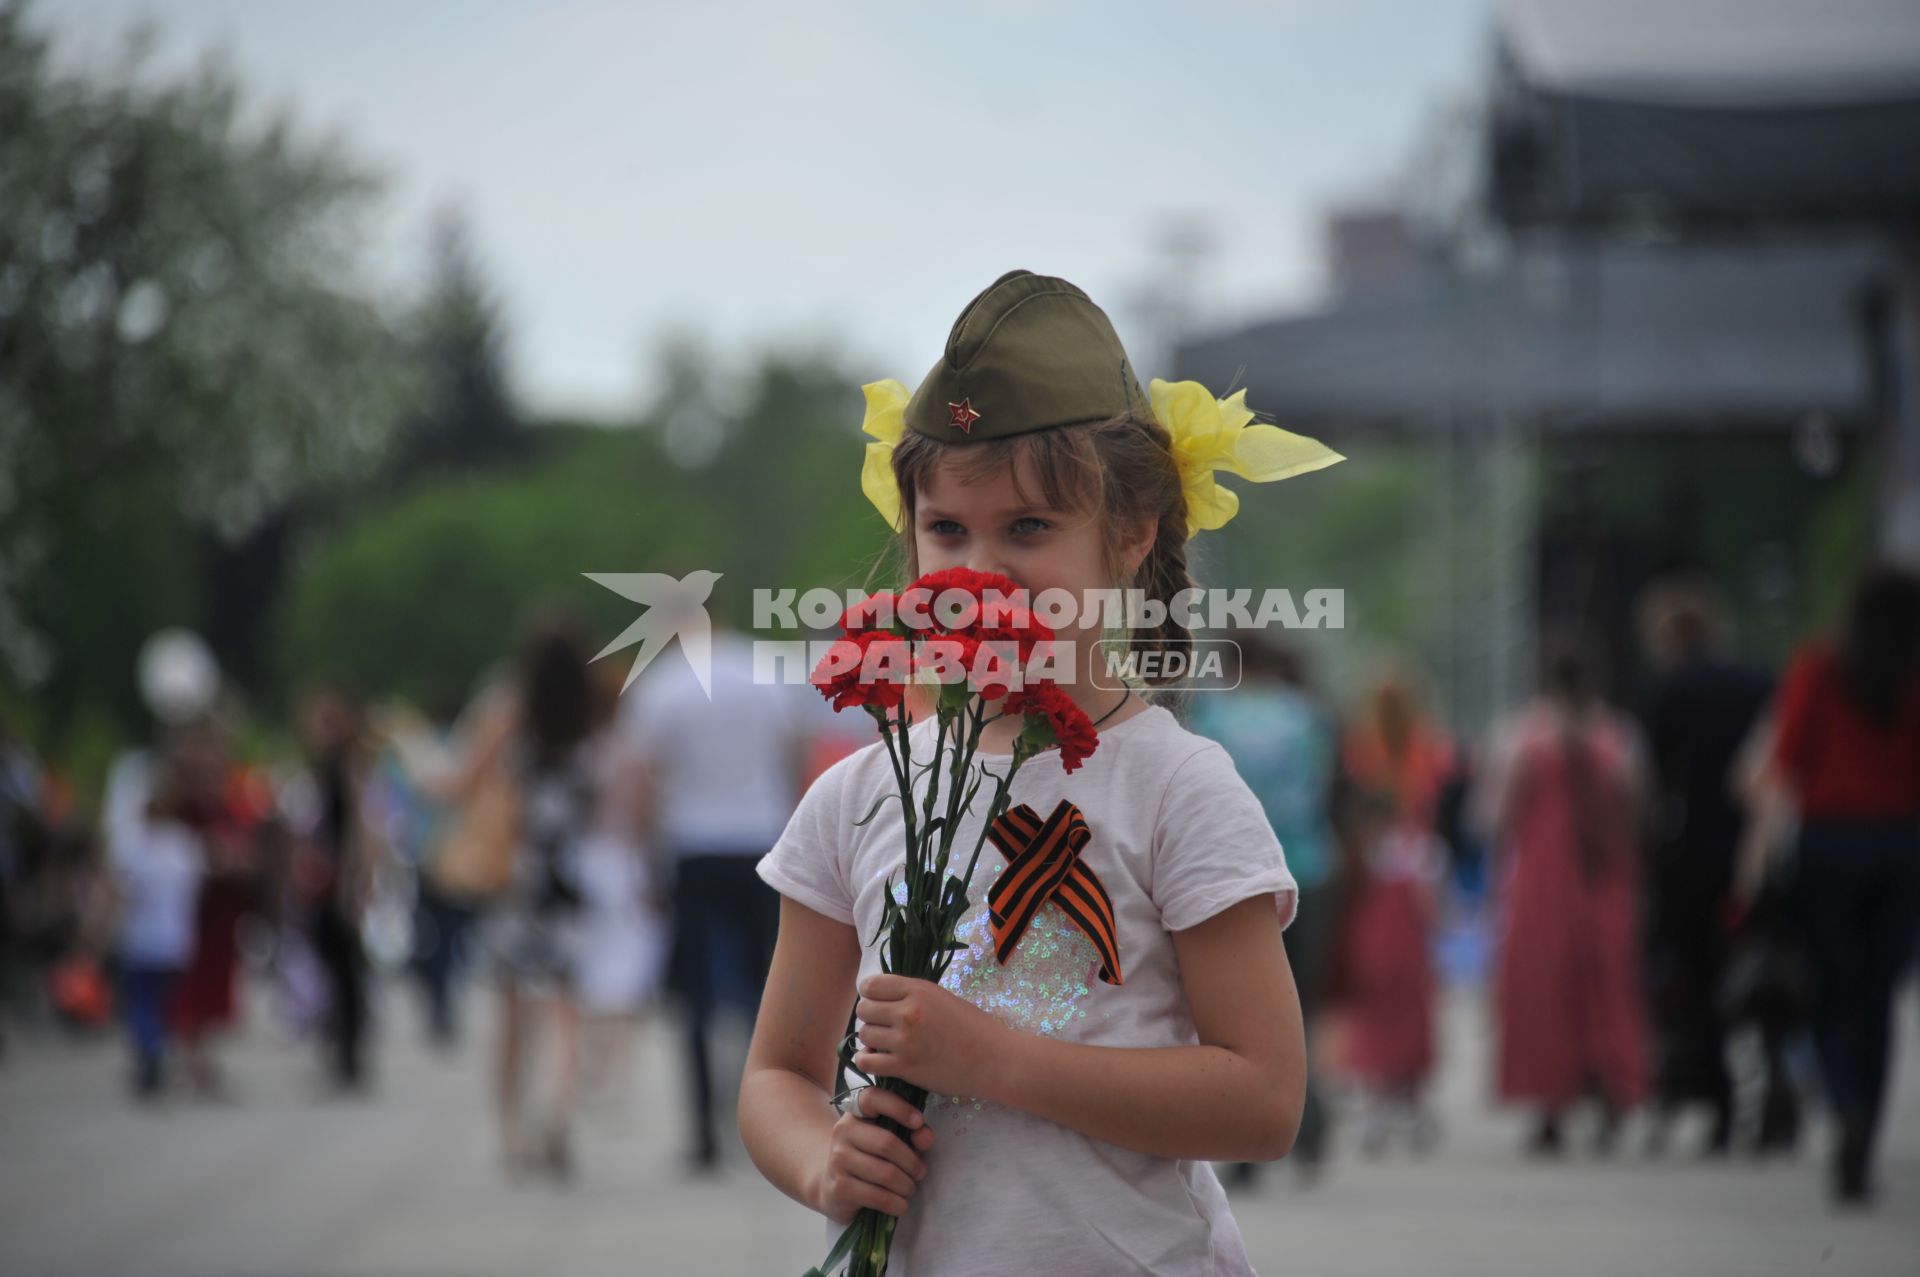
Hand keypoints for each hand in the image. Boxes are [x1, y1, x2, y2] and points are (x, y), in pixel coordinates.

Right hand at [814, 1086, 936, 1224]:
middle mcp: (842, 1132)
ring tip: (910, 1188)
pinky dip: (897, 1203)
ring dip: (907, 1185)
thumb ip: (913, 1133)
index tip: (919, 1122)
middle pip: (887, 1143)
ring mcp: (837, 1160)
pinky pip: (878, 1196)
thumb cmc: (869, 1158)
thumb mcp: (892, 1140)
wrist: (831, 1186)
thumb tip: (925, 1135)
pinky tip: (900, 1204)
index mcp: (855, 1113)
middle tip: (920, 1173)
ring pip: (886, 1173)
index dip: (898, 1107)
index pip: (872, 1098)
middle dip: (912, 1162)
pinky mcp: (839, 1188)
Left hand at [853, 972, 1009, 1098]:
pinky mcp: (904, 1067)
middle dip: (870, 1017)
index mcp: (918, 990)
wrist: (994, 1059)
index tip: (877, 1003)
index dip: (870, 994)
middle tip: (883, 1025)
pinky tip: (879, 1059)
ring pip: (864, 1034)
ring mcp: (904, 1040)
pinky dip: (867, 1060)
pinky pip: (866, 1061)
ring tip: (886, 1044)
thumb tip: (882, 998)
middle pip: (863, 1009)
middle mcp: (908, 1012)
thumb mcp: (942, 998)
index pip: (871, 985)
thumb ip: (913, 995)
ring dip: (871, 1039)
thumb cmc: (973, 1026)